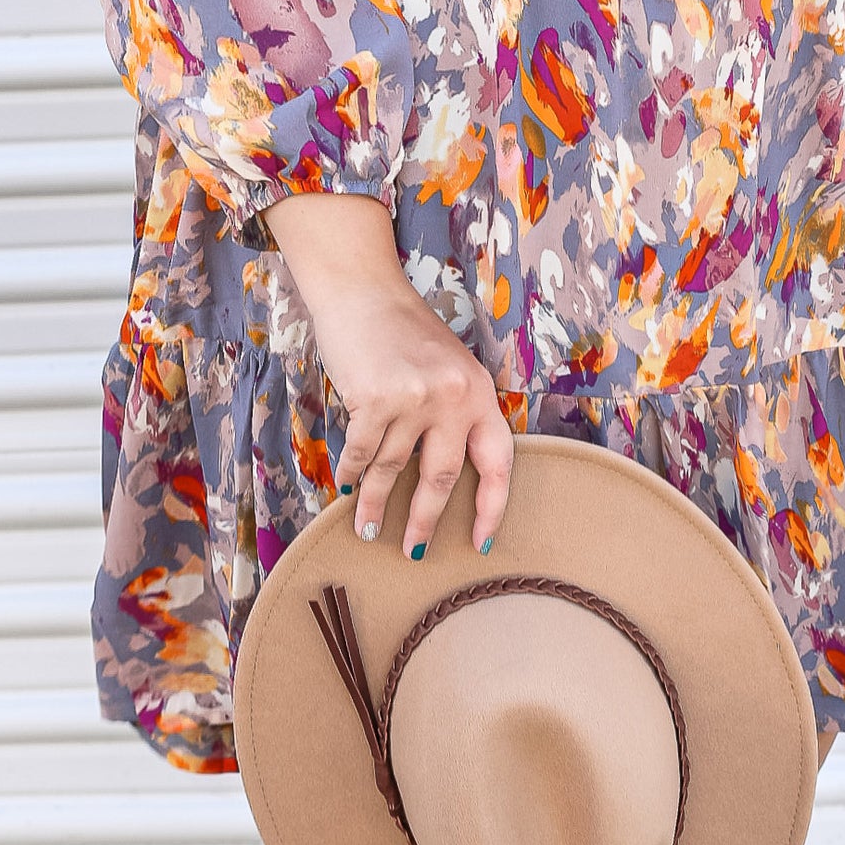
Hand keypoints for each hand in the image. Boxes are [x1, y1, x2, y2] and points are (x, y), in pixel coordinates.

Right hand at [261, 191, 512, 560]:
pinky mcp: (375, 399)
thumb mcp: (449, 368)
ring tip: (368, 528)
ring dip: (378, 505)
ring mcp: (415, 399)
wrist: (364, 292)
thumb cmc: (405, 332)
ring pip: (393, 470)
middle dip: (426, 522)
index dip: (492, 508)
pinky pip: (362, 453)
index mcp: (480, 393)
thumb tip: (446, 478)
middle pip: (442, 478)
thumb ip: (456, 413)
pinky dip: (352, 474)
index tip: (481, 543)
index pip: (497, 462)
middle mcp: (454, 398)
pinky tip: (346, 488)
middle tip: (414, 552)